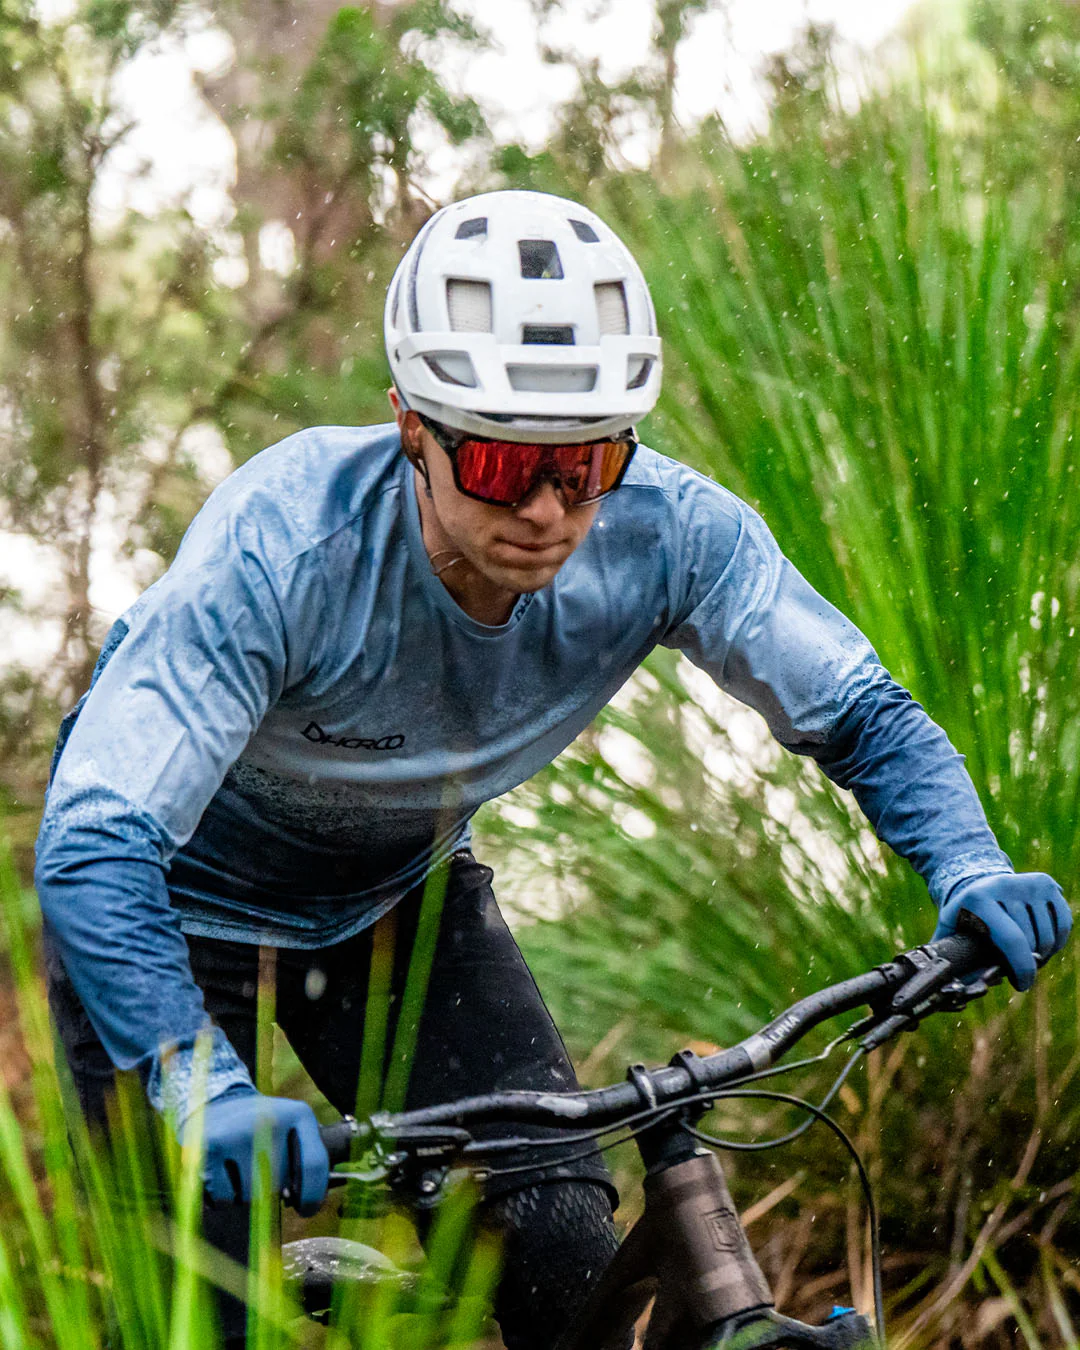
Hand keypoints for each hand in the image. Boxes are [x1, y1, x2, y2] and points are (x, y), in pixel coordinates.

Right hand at [182, 1089, 328, 1215]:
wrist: (220, 1102)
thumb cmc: (264, 1129)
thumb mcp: (293, 1131)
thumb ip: (305, 1164)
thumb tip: (298, 1202)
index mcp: (298, 1114)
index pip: (314, 1165)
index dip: (313, 1197)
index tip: (305, 1209)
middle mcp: (269, 1119)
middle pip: (278, 1185)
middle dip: (272, 1191)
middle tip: (261, 1173)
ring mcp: (238, 1131)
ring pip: (249, 1197)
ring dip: (246, 1196)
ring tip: (241, 1170)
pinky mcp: (209, 1145)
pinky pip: (222, 1198)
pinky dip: (223, 1197)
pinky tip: (223, 1174)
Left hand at [933, 872, 1071, 991]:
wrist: (981, 884)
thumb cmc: (966, 915)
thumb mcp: (950, 930)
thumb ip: (951, 956)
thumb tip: (961, 987)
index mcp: (979, 899)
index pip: (1011, 941)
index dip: (1021, 969)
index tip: (1022, 985)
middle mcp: (1004, 885)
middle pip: (1032, 941)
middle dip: (1030, 964)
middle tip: (1020, 971)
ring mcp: (1027, 883)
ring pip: (1049, 935)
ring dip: (1044, 954)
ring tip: (1028, 957)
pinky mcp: (1046, 884)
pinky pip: (1064, 923)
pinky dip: (1058, 941)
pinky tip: (1043, 945)